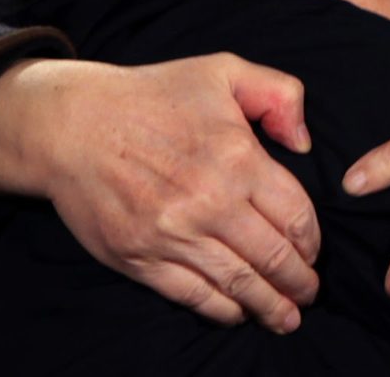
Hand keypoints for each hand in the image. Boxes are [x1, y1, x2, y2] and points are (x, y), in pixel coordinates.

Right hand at [0, 54, 320, 332]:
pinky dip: (222, 310)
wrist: (73, 124)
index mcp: (238, 158)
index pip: (294, 214)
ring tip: (286, 317)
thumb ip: (279, 95)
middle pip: (273, 256)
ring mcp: (173, 235)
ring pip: (238, 283)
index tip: (315, 251)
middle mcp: (210, 202)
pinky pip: (192, 295)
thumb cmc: (154, 94)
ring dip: (269, 306)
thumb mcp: (226, 70)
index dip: (312, 240)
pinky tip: (238, 312)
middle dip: (299, 282)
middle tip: (310, 293)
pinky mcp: (140, 258)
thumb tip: (304, 143)